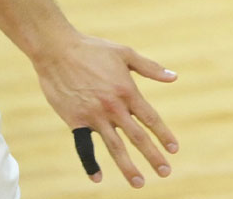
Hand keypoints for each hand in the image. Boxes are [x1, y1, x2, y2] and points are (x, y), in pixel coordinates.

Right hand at [33, 33, 178, 187]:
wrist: (58, 51)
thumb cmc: (93, 49)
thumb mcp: (126, 53)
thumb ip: (150, 68)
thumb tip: (174, 77)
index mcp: (128, 91)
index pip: (150, 118)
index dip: (163, 135)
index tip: (174, 150)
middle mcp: (113, 107)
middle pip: (137, 137)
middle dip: (153, 156)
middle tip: (165, 172)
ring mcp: (94, 116)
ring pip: (115, 147)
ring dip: (127, 166)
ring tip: (139, 182)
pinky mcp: (75, 121)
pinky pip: (84, 147)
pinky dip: (90, 163)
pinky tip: (98, 177)